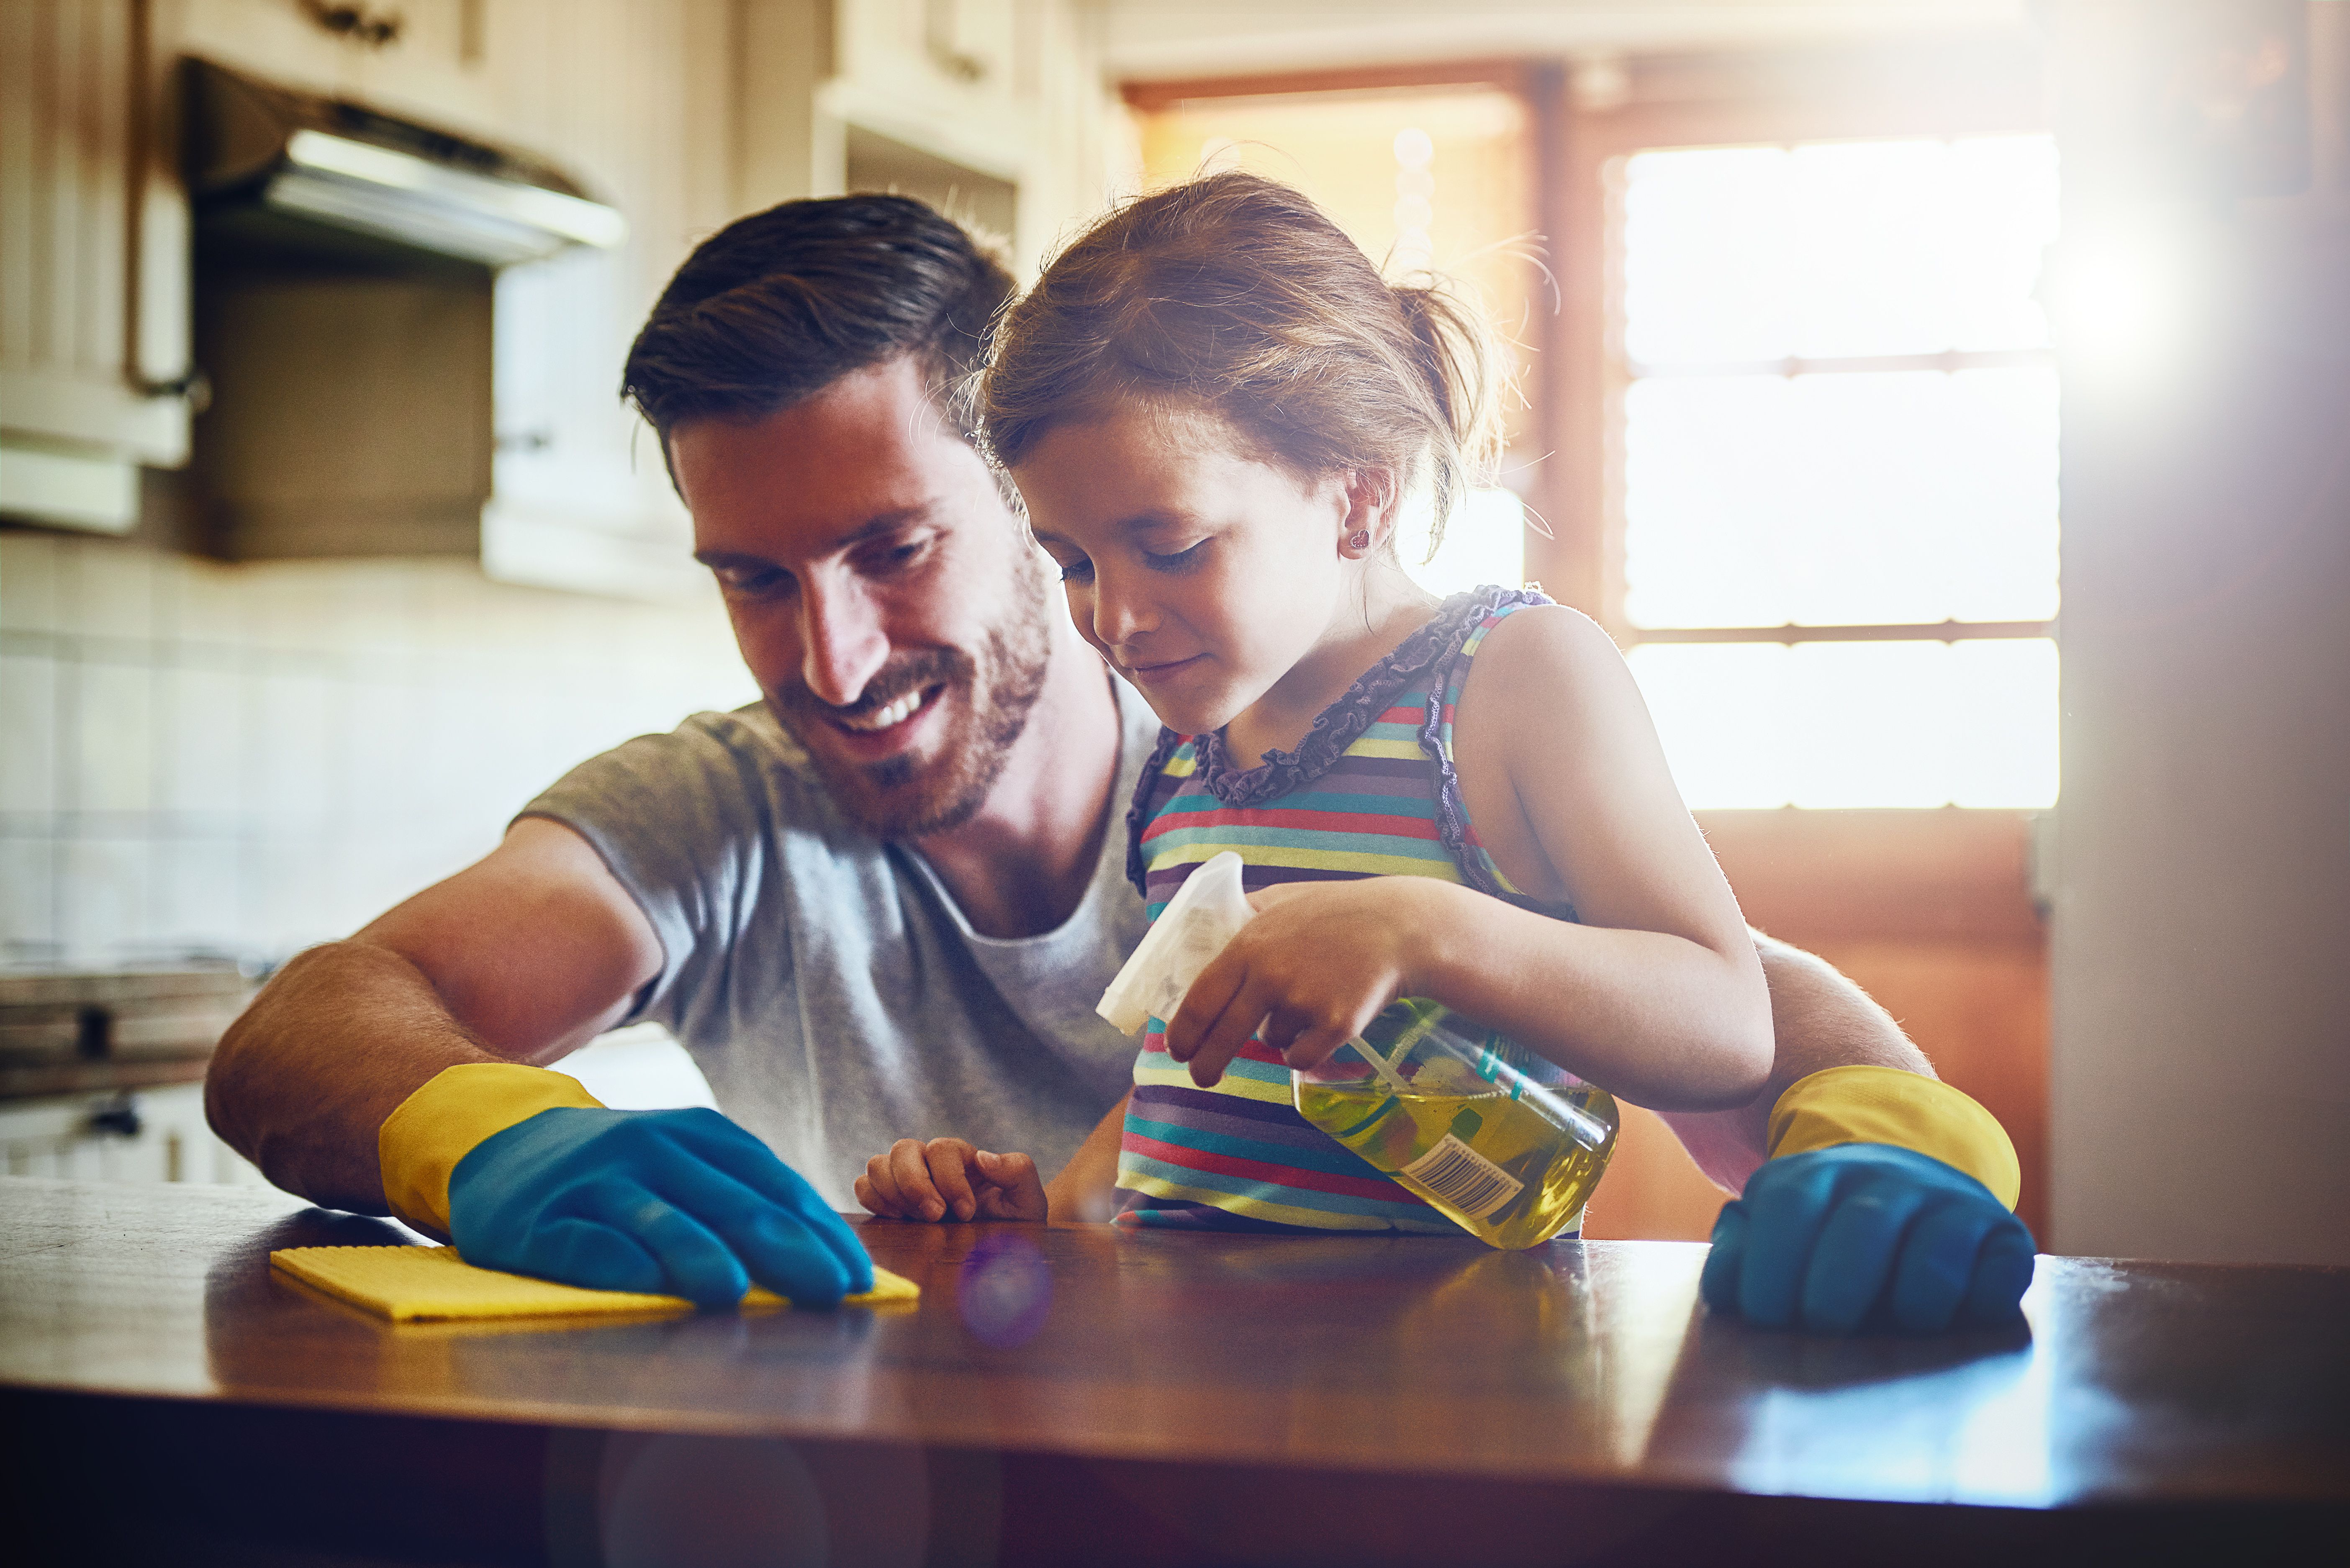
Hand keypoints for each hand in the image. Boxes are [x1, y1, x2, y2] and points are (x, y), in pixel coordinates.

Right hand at [447, 1107, 872, 1308]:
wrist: (505, 1146)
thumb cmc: (621, 1172)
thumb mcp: (685, 1165)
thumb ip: (741, 1200)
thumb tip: (823, 1260)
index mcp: (700, 1136)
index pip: (774, 1182)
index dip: (820, 1230)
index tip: (861, 1278)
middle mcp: (653, 1149)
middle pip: (730, 1201)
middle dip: (786, 1248)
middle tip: (830, 1291)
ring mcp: (596, 1182)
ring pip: (659, 1217)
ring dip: (698, 1253)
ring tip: (734, 1290)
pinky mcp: (540, 1221)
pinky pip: (584, 1242)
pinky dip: (616, 1262)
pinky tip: (646, 1284)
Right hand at [856, 1138, 1047, 1222]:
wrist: (999, 1252)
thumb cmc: (1013, 1222)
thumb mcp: (1028, 1199)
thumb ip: (1018, 1171)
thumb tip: (984, 1157)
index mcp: (962, 1157)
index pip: (942, 1149)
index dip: (950, 1179)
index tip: (966, 1212)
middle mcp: (929, 1162)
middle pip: (902, 1148)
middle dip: (915, 1183)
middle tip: (936, 1216)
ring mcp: (906, 1179)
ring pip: (878, 1164)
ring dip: (892, 1192)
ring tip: (916, 1219)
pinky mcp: (889, 1200)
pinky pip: (864, 1186)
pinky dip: (874, 1200)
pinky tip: (899, 1220)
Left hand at [1165, 879, 1444, 1086]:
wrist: (1399, 927)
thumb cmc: (1335, 910)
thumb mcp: (1279, 900)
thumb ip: (1241, 918)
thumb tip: (1201, 934)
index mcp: (1248, 947)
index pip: (1199, 1001)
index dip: (1183, 1032)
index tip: (1176, 1049)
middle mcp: (1270, 977)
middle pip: (1223, 1037)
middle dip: (1207, 1064)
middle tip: (1203, 1076)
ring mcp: (1303, 1003)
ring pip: (1270, 1041)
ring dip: (1278, 1033)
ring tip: (1307, 999)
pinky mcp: (1335, 1026)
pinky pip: (1301, 1056)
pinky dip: (1305, 1048)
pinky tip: (1323, 1021)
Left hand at [1700, 1143, 2035, 1333]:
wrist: (1913, 1195)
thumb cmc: (1826, 1237)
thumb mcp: (1776, 1232)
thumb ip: (1741, 1254)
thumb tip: (1724, 1291)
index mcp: (1817, 1175)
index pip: (1789, 1207)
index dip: (1772, 1264)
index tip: (1764, 1317)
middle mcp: (1886, 1178)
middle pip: (1862, 1226)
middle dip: (1836, 1289)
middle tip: (1822, 1329)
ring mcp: (1949, 1202)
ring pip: (1934, 1251)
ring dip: (1909, 1304)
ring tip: (1893, 1329)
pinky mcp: (2003, 1234)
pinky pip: (1998, 1270)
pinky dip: (1976, 1304)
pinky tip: (1951, 1321)